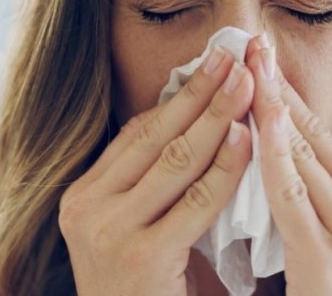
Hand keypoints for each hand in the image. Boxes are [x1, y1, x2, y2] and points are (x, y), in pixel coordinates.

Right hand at [58, 47, 252, 295]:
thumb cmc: (140, 283)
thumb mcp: (133, 223)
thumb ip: (151, 180)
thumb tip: (192, 122)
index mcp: (84, 193)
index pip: (137, 133)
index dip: (177, 97)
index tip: (210, 66)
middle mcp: (87, 207)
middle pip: (156, 137)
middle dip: (199, 93)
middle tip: (232, 58)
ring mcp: (109, 231)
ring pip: (176, 160)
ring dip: (216, 117)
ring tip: (247, 83)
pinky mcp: (141, 257)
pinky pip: (196, 202)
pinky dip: (224, 168)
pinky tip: (246, 138)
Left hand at [246, 35, 331, 295]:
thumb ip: (314, 196)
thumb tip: (276, 150)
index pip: (324, 138)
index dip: (291, 97)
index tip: (266, 61)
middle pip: (314, 135)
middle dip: (279, 87)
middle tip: (253, 44)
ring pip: (303, 155)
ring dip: (271, 106)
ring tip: (248, 64)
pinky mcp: (329, 256)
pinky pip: (289, 193)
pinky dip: (272, 152)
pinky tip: (255, 117)